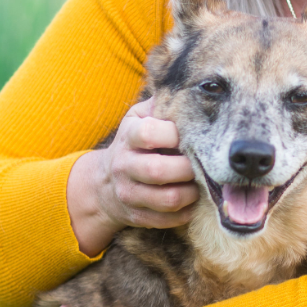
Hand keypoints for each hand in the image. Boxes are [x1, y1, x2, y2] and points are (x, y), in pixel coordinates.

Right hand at [67, 97, 198, 255]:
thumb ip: (161, 102)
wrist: (102, 183)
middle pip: (159, 170)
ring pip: (168, 199)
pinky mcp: (137, 217)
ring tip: (200, 183)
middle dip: (188, 168)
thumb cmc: (134, 143)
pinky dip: (186, 212)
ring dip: (192, 193)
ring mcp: (129, 194)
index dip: (174, 134)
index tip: (189, 135)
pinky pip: (168, 220)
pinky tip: (192, 200)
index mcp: (128, 136)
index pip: (149, 134)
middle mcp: (124, 166)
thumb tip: (191, 87)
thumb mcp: (139, 117)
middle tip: (204, 163)